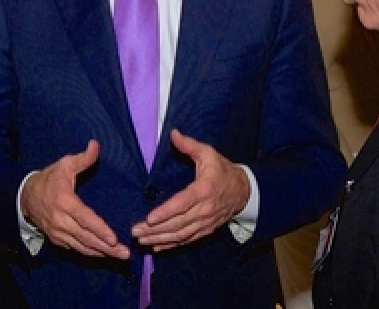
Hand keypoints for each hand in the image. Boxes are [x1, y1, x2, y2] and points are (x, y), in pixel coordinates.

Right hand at [21, 140, 129, 258]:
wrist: (25, 197)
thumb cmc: (49, 179)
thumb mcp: (64, 164)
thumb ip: (83, 158)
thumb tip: (96, 145)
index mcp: (65, 202)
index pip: (84, 219)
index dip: (99, 230)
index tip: (113, 238)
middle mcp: (61, 221)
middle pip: (86, 238)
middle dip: (106, 247)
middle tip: (125, 253)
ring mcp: (58, 232)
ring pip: (81, 247)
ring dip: (101, 253)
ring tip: (119, 256)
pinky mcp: (57, 239)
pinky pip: (75, 249)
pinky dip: (90, 253)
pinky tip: (104, 254)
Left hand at [131, 129, 249, 251]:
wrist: (243, 190)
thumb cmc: (222, 170)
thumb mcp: (208, 153)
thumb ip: (189, 145)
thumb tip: (173, 133)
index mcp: (204, 189)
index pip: (182, 203)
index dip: (165, 212)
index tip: (149, 218)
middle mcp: (205, 209)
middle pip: (178, 223)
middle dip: (155, 229)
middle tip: (135, 231)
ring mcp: (206, 222)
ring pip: (181, 234)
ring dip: (160, 239)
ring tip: (142, 240)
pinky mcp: (206, 229)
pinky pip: (188, 240)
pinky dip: (172, 245)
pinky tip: (157, 246)